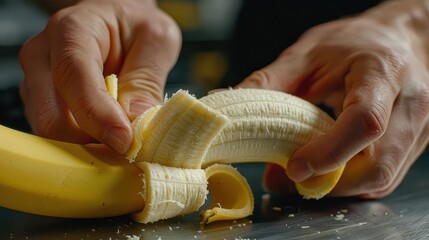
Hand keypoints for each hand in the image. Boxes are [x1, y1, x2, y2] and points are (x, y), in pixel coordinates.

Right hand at [19, 0, 180, 153]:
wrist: (118, 22)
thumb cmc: (136, 26)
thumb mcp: (156, 39)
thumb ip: (147, 79)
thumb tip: (138, 124)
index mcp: (72, 30)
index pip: (73, 76)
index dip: (98, 115)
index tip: (125, 141)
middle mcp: (43, 55)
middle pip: (52, 116)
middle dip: (93, 140)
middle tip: (129, 148)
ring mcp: (38, 81)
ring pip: (53, 132)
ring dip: (90, 144)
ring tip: (122, 137)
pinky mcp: (42, 102)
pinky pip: (57, 135)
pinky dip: (84, 143)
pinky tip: (108, 134)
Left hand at [237, 6, 428, 197]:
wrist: (397, 41)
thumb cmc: (354, 43)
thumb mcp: (308, 54)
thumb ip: (269, 82)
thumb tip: (223, 104)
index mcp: (383, 72)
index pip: (365, 121)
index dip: (328, 152)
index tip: (294, 167)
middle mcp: (410, 106)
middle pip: (377, 165)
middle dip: (328, 182)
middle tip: (288, 176)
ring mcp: (417, 129)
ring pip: (380, 179)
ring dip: (336, 186)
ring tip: (302, 172)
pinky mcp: (411, 145)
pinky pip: (381, 178)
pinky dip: (348, 182)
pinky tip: (326, 169)